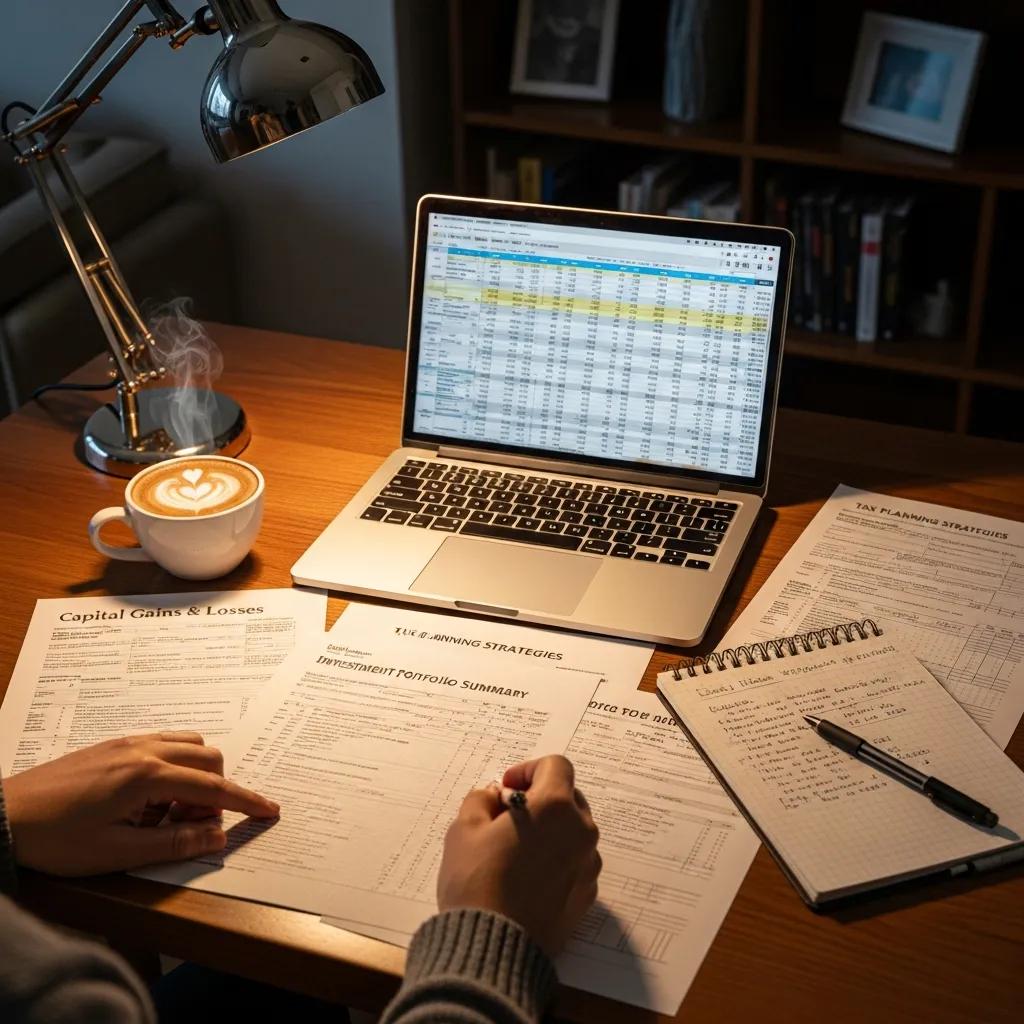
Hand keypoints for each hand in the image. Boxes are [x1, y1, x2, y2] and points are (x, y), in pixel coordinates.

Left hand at [3, 732, 278, 875]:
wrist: (2, 816)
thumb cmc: (56, 840)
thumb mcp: (116, 854)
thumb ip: (172, 844)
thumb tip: (216, 837)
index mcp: (147, 776)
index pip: (213, 786)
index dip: (245, 801)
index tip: (270, 810)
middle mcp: (143, 749)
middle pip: (208, 756)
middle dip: (216, 789)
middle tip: (194, 824)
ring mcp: (128, 742)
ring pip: (188, 743)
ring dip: (194, 774)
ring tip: (168, 812)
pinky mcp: (114, 743)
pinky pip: (163, 743)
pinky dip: (173, 766)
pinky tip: (148, 798)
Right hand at [436, 755, 599, 956]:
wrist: (492, 949)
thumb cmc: (476, 883)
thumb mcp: (464, 828)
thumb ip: (481, 800)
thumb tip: (494, 797)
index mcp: (555, 807)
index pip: (555, 766)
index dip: (528, 770)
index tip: (506, 788)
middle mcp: (581, 832)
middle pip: (568, 797)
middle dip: (540, 799)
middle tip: (507, 816)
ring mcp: (588, 867)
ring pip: (573, 832)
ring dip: (550, 831)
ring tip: (516, 850)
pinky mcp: (586, 897)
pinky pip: (575, 864)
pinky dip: (556, 861)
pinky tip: (527, 877)